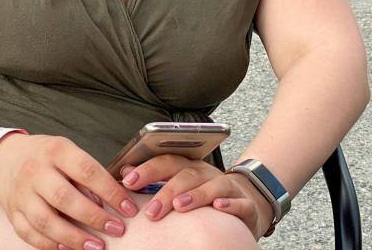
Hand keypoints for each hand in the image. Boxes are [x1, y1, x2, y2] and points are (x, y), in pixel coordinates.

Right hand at [0, 134, 139, 249]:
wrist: (4, 159)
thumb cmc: (45, 155)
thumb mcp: (67, 151)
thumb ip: (86, 173)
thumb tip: (107, 201)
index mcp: (56, 151)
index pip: (87, 171)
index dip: (110, 191)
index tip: (128, 208)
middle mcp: (35, 171)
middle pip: (64, 197)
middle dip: (94, 217)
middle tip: (117, 229)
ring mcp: (21, 193)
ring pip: (45, 220)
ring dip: (73, 237)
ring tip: (96, 246)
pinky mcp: (12, 212)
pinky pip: (29, 233)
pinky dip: (50, 244)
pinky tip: (68, 248)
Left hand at [119, 155, 274, 238]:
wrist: (247, 202)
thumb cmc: (204, 195)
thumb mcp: (179, 185)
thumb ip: (154, 178)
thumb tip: (124, 170)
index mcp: (189, 167)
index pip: (167, 161)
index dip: (147, 169)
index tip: (127, 180)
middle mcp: (208, 174)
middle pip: (187, 174)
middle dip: (167, 190)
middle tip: (150, 211)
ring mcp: (228, 187)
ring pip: (213, 185)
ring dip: (195, 195)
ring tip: (179, 206)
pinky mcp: (246, 205)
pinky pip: (239, 202)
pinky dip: (229, 204)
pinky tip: (218, 207)